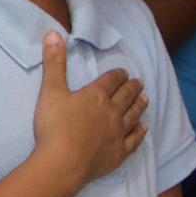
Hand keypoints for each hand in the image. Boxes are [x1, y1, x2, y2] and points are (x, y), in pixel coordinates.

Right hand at [25, 31, 145, 186]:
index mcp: (96, 95)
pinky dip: (140, 132)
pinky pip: (134, 140)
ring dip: (140, 105)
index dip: (117, 75)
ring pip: (133, 115)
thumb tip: (53, 33)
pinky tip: (143, 128)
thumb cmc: (54, 127)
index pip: (111, 80)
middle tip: (139, 82)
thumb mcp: (50, 91)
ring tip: (145, 99)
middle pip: (126, 96)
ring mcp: (118, 133)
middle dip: (132, 87)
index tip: (123, 72)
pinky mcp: (118, 153)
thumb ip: (54, 63)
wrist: (62, 163)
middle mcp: (112, 111)